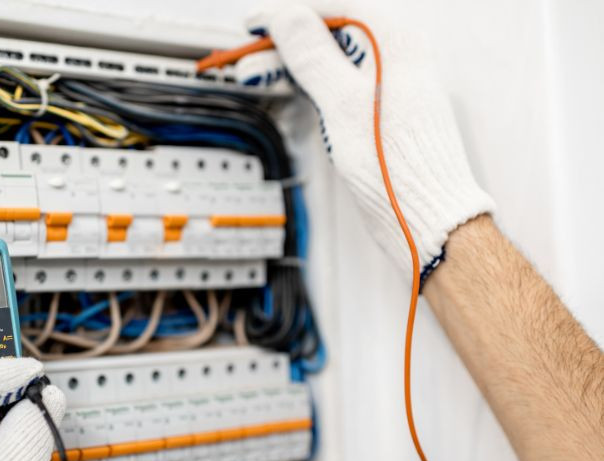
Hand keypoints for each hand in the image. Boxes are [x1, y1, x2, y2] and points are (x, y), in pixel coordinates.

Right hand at [243, 0, 493, 273]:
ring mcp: (391, 85)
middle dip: (287, 41)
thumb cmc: (400, 171)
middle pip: (333, 33)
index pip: (336, 9)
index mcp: (399, 44)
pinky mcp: (382, 111)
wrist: (430, 219)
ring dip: (294, 64)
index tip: (255, 24)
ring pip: (333, 59)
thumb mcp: (344, 105)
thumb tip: (286, 17)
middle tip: (249, 56)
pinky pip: (341, 83)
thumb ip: (314, 56)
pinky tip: (292, 89)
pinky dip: (312, 85)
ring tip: (259, 75)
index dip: (289, 13)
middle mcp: (400, 58)